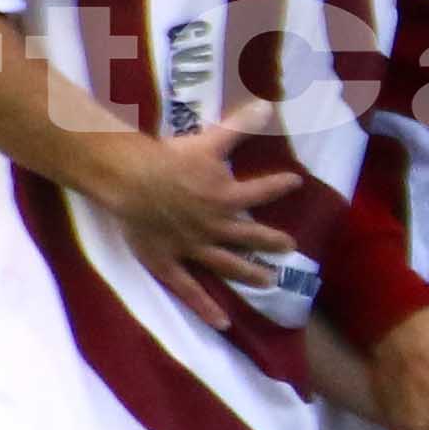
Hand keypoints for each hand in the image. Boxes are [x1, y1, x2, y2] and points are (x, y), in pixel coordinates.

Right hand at [86, 103, 307, 328]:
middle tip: (290, 246)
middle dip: (271, 240)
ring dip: (249, 274)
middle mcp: (215, 226)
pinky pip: (190, 290)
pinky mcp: (169, 264)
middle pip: (249, 235)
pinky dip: (206, 307)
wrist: (133, 181)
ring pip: (227, 265)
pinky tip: (223, 323)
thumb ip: (239, 126)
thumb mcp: (208, 140)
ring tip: (269, 282)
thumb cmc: (169, 158)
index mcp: (226, 197)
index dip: (279, 186)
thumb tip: (269, 106)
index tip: (295, 183)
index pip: (260, 190)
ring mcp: (194, 248)